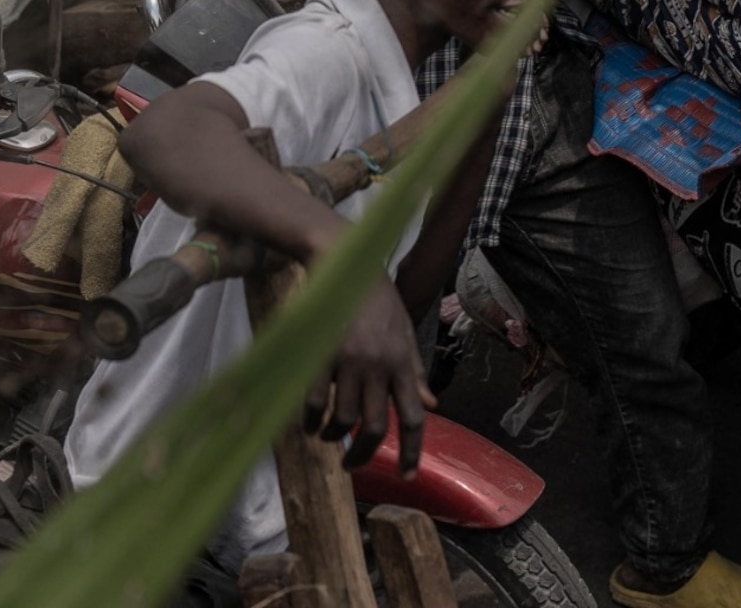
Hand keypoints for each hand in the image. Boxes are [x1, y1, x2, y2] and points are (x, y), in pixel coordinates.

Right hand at [311, 282, 431, 473]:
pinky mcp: (320, 355)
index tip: (406, 476)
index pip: (413, 417)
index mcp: (402, 362)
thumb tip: (431, 406)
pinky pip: (314, 401)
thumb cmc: (377, 297)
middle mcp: (379, 366)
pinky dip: (310, 420)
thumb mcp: (405, 331)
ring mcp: (348, 361)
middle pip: (374, 427)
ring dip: (333, 437)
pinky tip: (309, 423)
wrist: (343, 262)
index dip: (411, 451)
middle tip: (351, 465)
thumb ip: (416, 371)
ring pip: (343, 419)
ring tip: (327, 437)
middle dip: (362, 454)